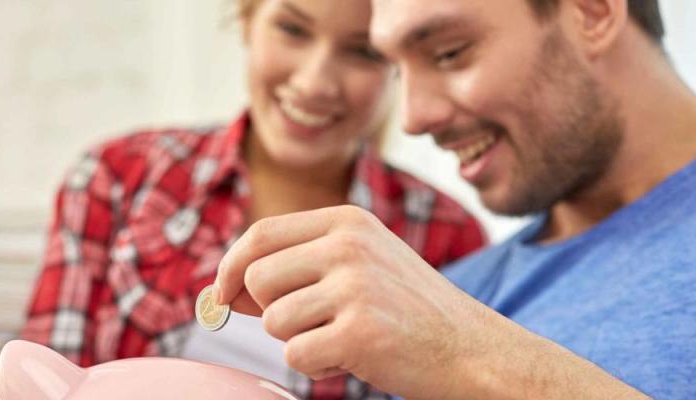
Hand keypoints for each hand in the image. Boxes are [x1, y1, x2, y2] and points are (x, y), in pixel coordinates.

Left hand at [216, 205, 649, 399]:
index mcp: (347, 221)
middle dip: (267, 311)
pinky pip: (297, 356)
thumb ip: (301, 263)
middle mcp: (348, 245)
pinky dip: (318, 366)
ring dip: (299, 341)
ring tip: (343, 338)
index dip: (231, 265)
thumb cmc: (409, 309)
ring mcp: (355, 286)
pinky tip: (356, 356)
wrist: (473, 347)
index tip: (222, 293)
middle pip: (258, 278)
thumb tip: (224, 289)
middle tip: (309, 325)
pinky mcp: (359, 331)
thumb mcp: (362, 262)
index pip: (261, 233)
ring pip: (273, 321)